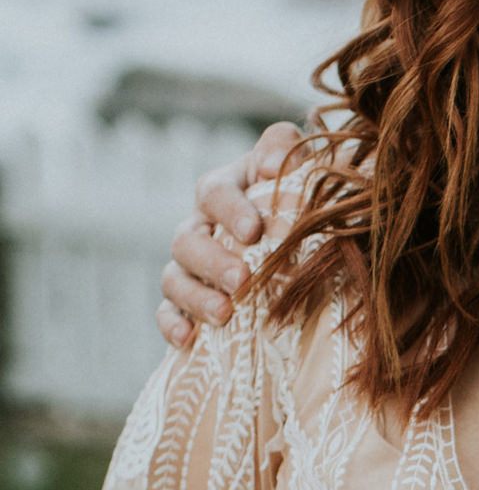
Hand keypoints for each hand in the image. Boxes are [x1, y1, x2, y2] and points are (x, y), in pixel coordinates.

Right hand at [157, 121, 302, 350]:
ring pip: (173, 278)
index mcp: (223, 191)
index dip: (230, 210)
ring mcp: (190, 267)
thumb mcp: (294, 166)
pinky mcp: (187, 302)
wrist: (300, 239)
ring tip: (224, 314)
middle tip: (242, 280)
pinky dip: (172, 324)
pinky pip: (167, 312)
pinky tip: (186, 340)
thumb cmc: (298, 200)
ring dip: (195, 297)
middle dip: (213, 261)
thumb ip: (284, 149)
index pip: (213, 192)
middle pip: (187, 240)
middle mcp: (200, 227)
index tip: (254, 231)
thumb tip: (274, 165)